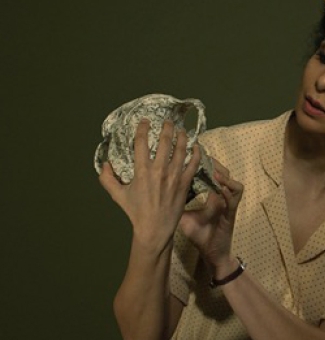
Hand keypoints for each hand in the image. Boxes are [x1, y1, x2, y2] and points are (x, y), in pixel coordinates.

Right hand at [99, 119, 201, 250]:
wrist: (154, 229)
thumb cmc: (136, 212)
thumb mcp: (118, 196)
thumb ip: (107, 179)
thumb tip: (104, 164)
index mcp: (142, 171)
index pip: (141, 143)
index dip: (143, 128)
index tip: (145, 121)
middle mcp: (159, 171)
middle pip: (165, 141)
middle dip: (166, 128)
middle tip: (168, 121)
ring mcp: (174, 176)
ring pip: (181, 150)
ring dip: (182, 137)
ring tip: (182, 130)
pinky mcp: (185, 183)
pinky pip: (193, 164)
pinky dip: (196, 153)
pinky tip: (196, 146)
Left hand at [178, 159, 243, 273]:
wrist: (211, 253)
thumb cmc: (199, 234)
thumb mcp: (184, 216)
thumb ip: (175, 203)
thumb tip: (155, 194)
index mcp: (212, 195)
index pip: (210, 174)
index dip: (204, 163)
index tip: (193, 154)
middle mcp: (222, 197)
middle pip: (223, 173)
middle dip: (215, 164)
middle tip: (203, 156)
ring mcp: (228, 204)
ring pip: (232, 182)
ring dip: (224, 175)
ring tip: (214, 170)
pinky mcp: (232, 213)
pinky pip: (234, 197)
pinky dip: (229, 189)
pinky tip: (220, 186)